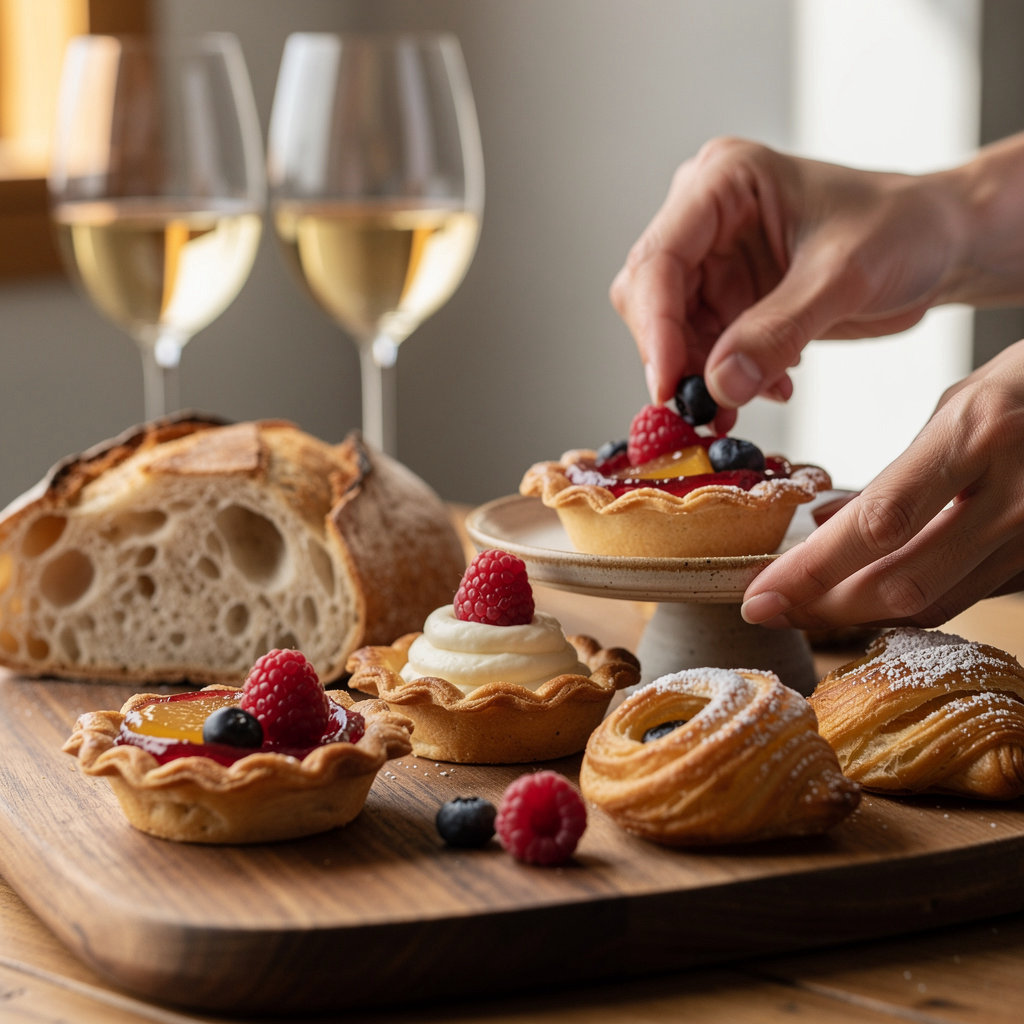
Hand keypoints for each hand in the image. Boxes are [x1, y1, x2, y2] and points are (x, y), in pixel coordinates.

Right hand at [610, 137, 966, 422]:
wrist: (940, 245)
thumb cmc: (903, 228)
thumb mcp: (843, 277)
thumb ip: (777, 330)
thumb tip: (718, 387)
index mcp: (722, 180)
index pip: (658, 258)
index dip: (655, 326)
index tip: (668, 386)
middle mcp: (705, 217)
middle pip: (650, 297)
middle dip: (675, 355)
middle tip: (706, 406)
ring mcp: (714, 259)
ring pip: (672, 331)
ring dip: (702, 376)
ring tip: (753, 397)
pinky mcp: (729, 297)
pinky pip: (703, 348)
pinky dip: (726, 378)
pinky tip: (769, 387)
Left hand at [741, 339, 1023, 628]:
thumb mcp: (961, 402)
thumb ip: (899, 470)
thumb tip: (828, 524)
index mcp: (978, 435)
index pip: (878, 526)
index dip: (811, 572)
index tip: (758, 596)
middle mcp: (1014, 494)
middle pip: (902, 583)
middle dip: (825, 606)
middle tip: (774, 610)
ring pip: (936, 602)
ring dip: (862, 612)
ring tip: (809, 605)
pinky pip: (970, 596)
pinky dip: (913, 601)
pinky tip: (871, 592)